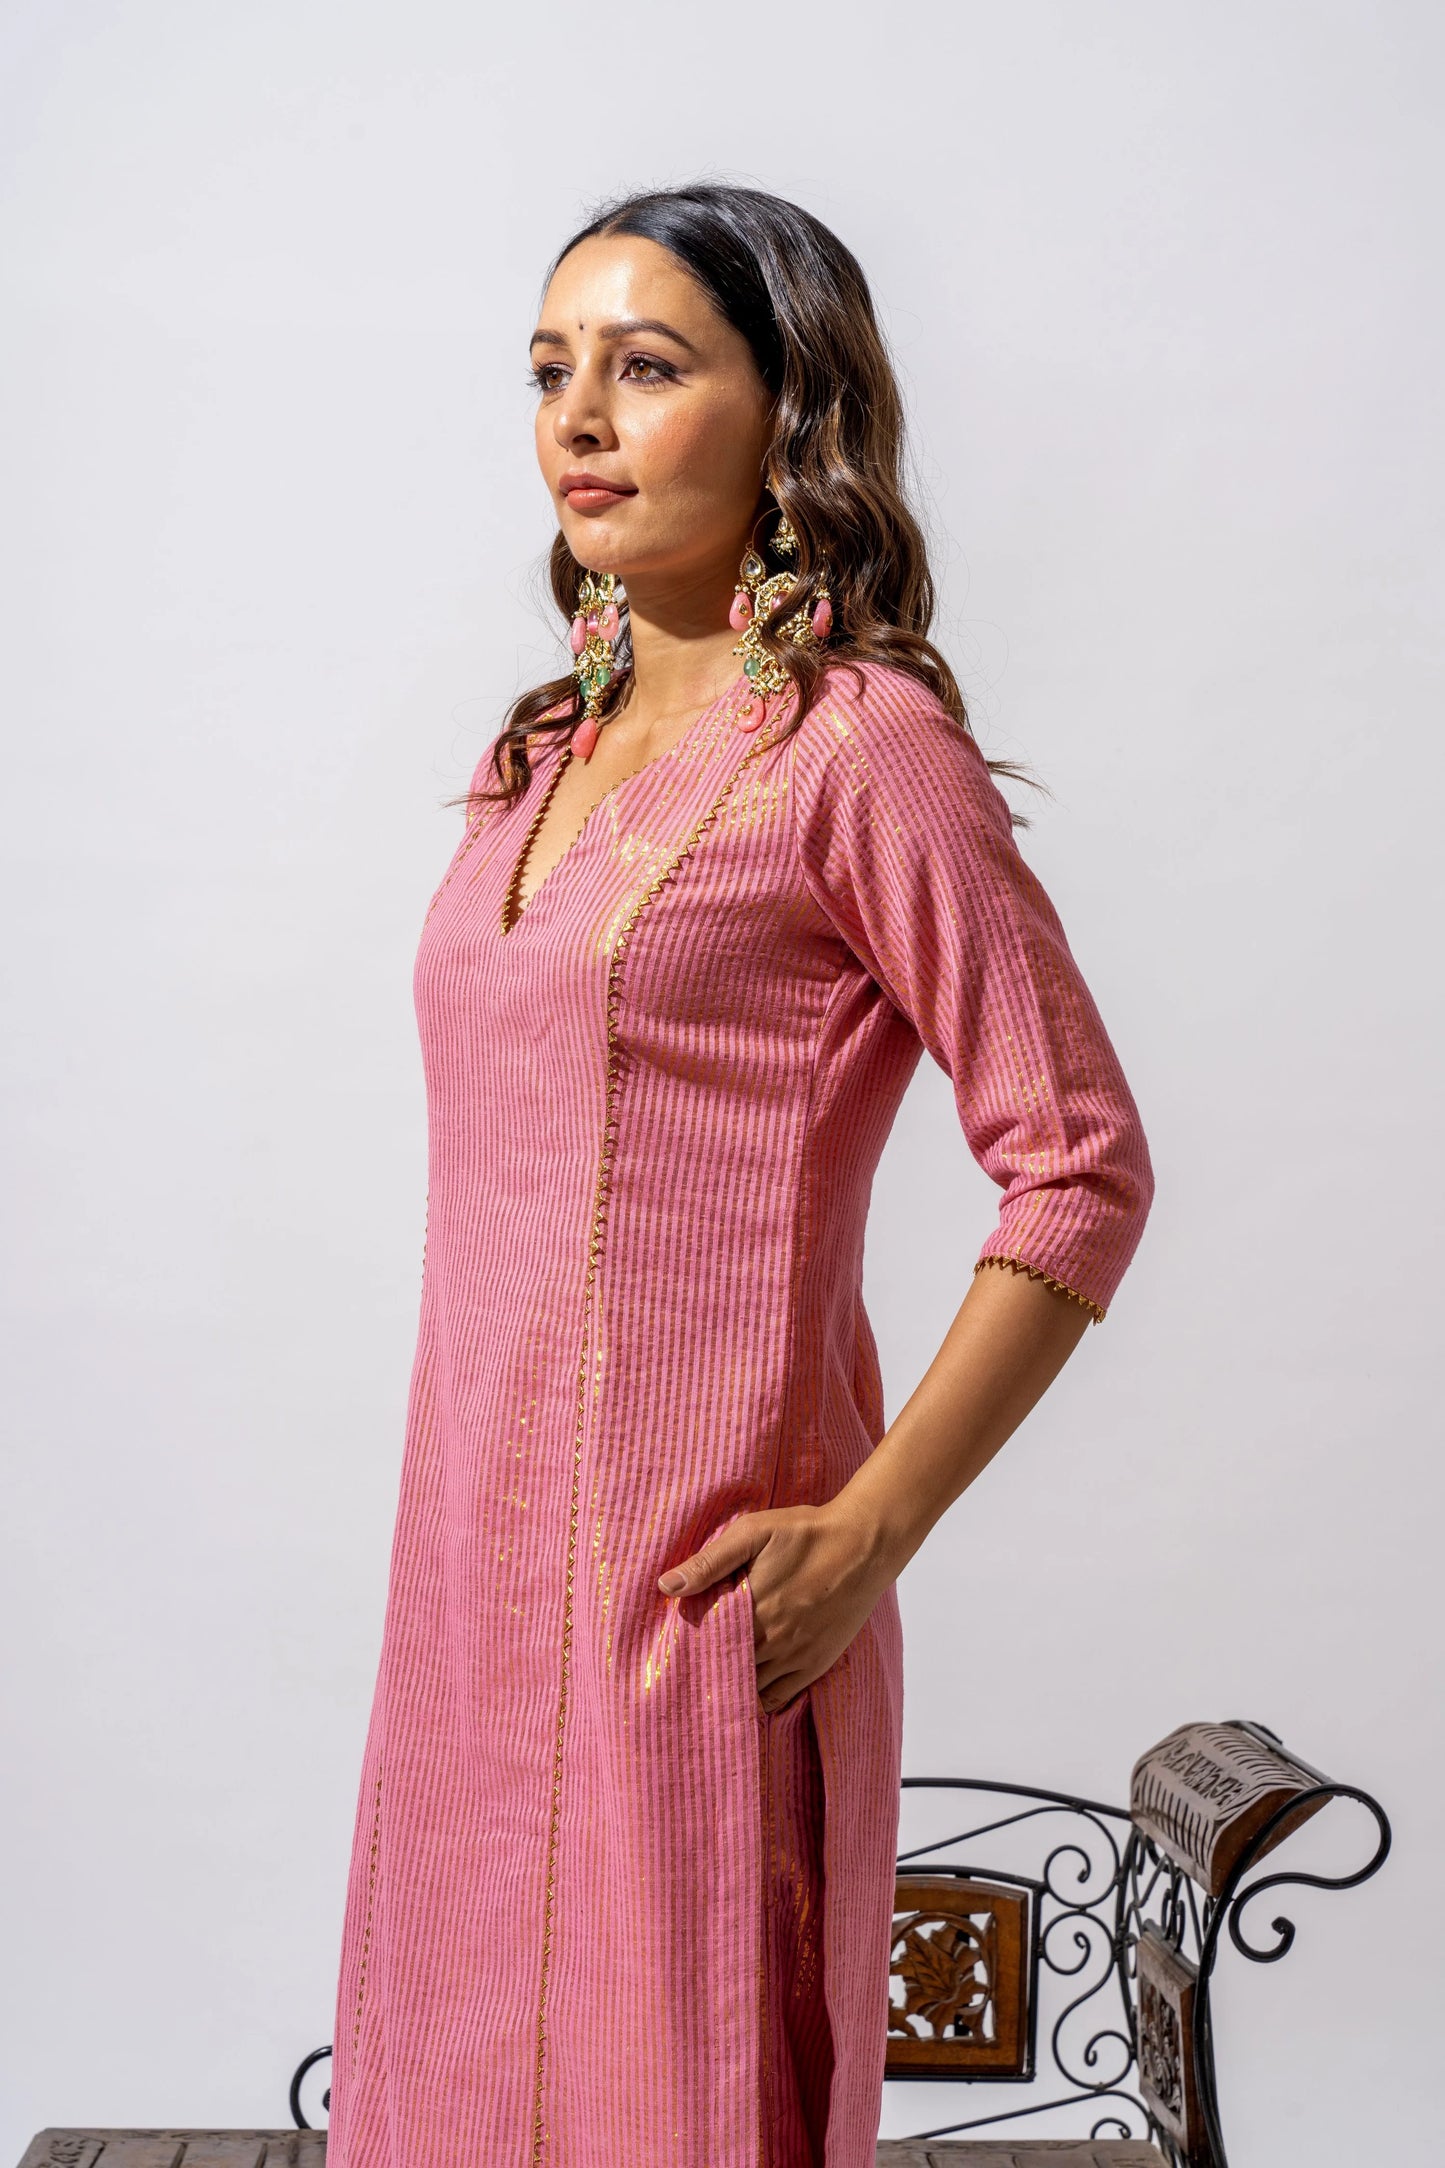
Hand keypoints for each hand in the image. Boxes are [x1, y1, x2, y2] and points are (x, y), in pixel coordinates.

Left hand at [657, 1500, 895, 1711]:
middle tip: (689, 1667)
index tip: (675, 1649)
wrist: (864, 1544)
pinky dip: (760, 1698)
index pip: (707, 1647)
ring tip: (715, 1678)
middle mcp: (774, 1641)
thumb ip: (710, 1561)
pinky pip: (781, 1697)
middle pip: (727, 1671)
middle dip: (708, 1670)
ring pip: (751, 1690)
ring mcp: (797, 1657)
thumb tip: (666, 1585)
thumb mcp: (754, 1533)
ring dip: (732, 1686)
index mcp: (753, 1610)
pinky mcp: (817, 1663)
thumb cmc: (806, 1533)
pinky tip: (748, 1688)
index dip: (689, 1651)